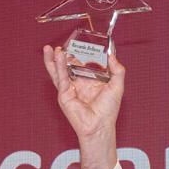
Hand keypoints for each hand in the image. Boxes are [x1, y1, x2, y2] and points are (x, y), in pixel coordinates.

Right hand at [43, 45, 123, 168]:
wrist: (100, 125)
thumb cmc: (108, 111)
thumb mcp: (117, 86)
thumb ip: (117, 70)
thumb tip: (112, 56)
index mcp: (90, 82)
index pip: (84, 65)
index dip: (82, 54)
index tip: (81, 43)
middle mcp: (79, 85)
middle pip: (68, 66)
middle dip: (64, 55)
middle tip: (63, 44)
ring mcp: (70, 89)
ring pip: (59, 71)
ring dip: (54, 60)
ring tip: (51, 48)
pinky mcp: (64, 94)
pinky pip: (60, 77)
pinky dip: (57, 66)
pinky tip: (56, 56)